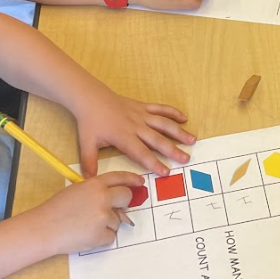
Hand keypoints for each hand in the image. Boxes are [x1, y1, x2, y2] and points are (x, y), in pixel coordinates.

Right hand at [32, 170, 144, 254]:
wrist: (44, 228)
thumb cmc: (56, 209)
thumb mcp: (77, 190)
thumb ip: (97, 191)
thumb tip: (114, 198)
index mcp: (95, 184)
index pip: (120, 177)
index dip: (131, 179)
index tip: (139, 183)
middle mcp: (103, 198)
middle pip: (126, 197)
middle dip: (123, 204)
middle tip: (110, 210)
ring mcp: (104, 216)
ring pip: (118, 220)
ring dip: (106, 224)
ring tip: (85, 225)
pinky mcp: (102, 234)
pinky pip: (111, 236)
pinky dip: (102, 238)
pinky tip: (86, 235)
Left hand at [72, 88, 193, 176]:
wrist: (91, 98)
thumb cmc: (90, 122)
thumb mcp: (86, 144)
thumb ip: (90, 163)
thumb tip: (89, 181)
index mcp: (123, 136)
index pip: (141, 153)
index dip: (154, 163)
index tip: (166, 172)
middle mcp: (136, 126)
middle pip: (157, 140)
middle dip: (172, 150)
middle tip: (186, 159)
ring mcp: (141, 115)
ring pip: (163, 124)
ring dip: (178, 132)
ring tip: (192, 140)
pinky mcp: (143, 106)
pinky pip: (161, 109)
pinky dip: (173, 112)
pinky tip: (184, 119)